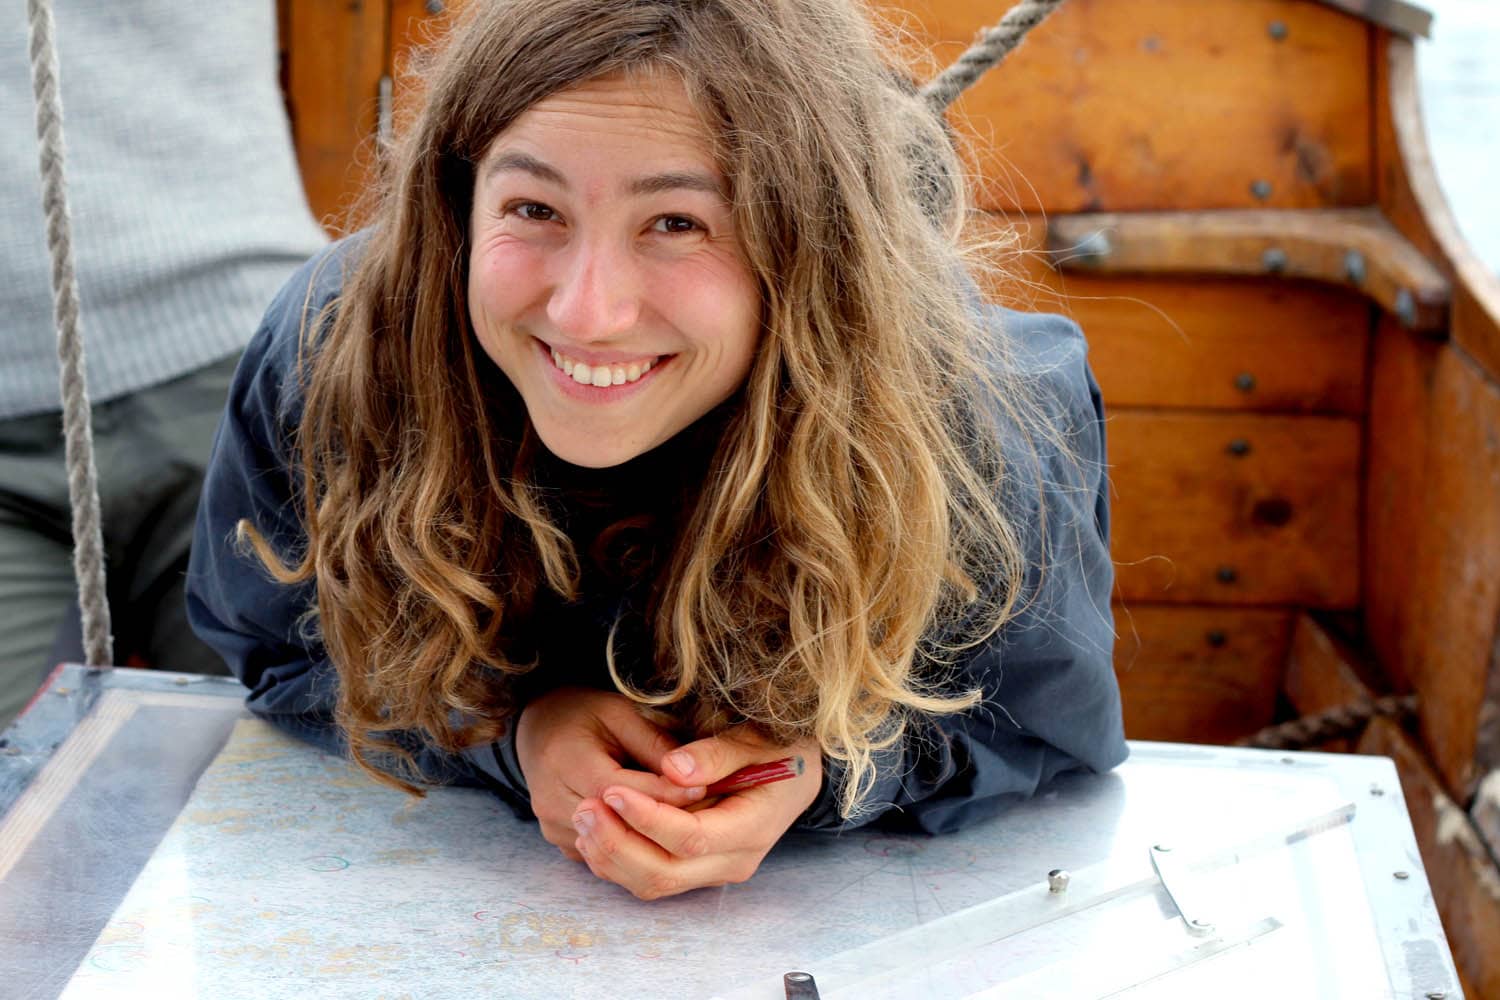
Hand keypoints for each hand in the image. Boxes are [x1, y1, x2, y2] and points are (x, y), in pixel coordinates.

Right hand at [515, 687, 706, 859]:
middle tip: (706, 812)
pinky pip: (607, 856)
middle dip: (664, 820)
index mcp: (565, 760)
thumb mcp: (620, 713)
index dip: (664, 793)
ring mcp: (554, 829)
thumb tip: (692, 777)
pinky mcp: (564, 844)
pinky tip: (661, 831)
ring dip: (652, 837)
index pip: (621, 791)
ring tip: (689, 820)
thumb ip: (653, 744)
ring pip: (614, 847)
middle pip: (617, 825)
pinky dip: (636, 845)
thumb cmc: (585, 715)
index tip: (702, 789)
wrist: (539, 730)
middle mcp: (552, 802)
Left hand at [570, 726, 821, 899]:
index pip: (691, 837)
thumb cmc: (778, 746)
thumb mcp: (757, 738)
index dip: (648, 818)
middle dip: (617, 844)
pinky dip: (617, 862)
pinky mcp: (697, 870)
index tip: (612, 790)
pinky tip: (594, 832)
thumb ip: (717, 753)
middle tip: (583, 808)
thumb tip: (674, 770)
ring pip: (653, 883)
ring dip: (610, 857)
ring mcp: (715, 871)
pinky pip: (651, 878)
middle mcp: (735, 860)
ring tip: (582, 818)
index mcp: (754, 826)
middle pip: (665, 871)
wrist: (794, 771)